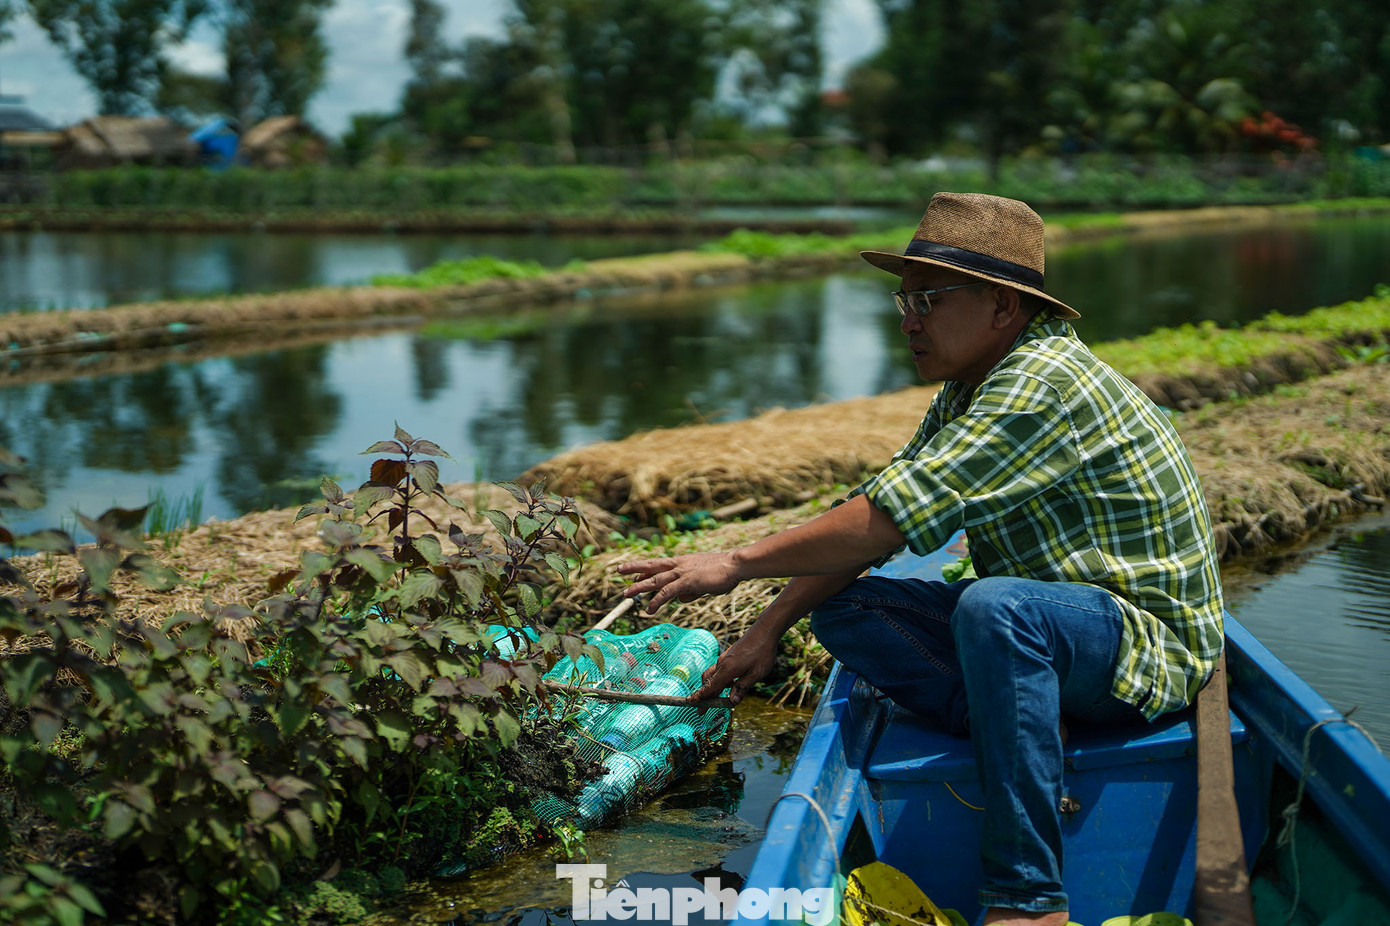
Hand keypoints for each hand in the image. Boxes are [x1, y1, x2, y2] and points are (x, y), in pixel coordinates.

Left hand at [615, 552, 741, 613]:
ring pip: (655, 580)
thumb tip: (682, 598)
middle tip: (619, 570)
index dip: (646, 569)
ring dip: (639, 587)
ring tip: (626, 594)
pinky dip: (657, 601)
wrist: (735, 564)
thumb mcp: (703, 582)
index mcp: (682, 562)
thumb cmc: (723, 572)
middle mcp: (679, 565)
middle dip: (634, 568)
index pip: (659, 565)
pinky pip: (667, 592)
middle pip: (652, 566)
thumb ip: (691, 589)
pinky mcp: (687, 582)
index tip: (634, 574)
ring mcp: (681, 572)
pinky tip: (649, 609)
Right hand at [692, 629, 777, 704]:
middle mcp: (722, 664)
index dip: (700, 697)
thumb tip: (732, 702)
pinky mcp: (728, 656)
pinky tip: (731, 684)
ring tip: (718, 699)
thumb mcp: (756, 674)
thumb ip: (742, 688)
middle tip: (702, 709)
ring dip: (712, 687)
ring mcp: (724, 659)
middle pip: (707, 682)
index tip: (690, 704)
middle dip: (703, 695)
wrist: (764, 630)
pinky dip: (720, 680)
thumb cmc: (762, 652)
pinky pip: (719, 670)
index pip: (710, 687)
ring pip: (713, 676)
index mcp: (728, 670)